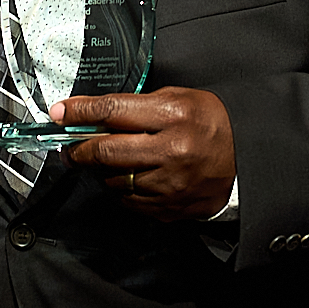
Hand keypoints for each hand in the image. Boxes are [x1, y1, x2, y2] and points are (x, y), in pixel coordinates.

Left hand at [53, 87, 237, 221]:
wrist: (247, 162)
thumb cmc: (214, 125)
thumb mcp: (182, 100)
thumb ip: (139, 106)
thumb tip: (96, 115)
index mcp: (174, 116)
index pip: (113, 111)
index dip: (80, 112)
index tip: (60, 112)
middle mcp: (171, 151)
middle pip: (105, 151)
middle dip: (79, 150)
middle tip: (70, 148)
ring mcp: (169, 183)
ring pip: (113, 180)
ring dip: (102, 171)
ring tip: (109, 161)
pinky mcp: (169, 207)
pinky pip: (128, 201)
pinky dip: (121, 189)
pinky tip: (130, 178)